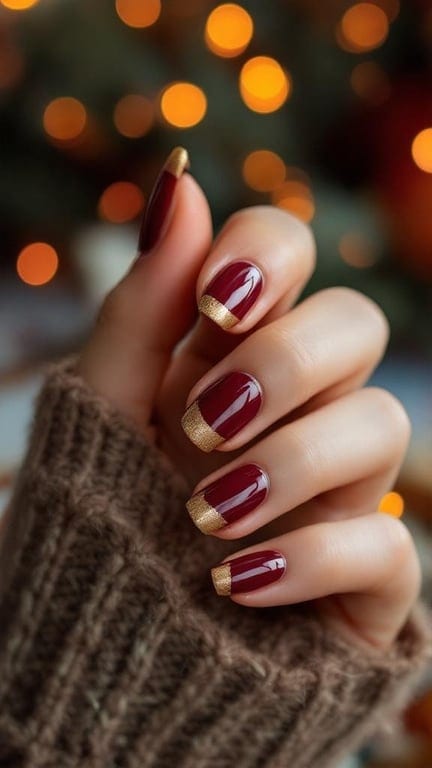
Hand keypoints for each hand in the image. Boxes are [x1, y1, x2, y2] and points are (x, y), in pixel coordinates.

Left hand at [78, 148, 420, 650]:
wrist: (103, 654)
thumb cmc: (99, 519)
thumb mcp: (102, 408)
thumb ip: (144, 303)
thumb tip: (182, 176)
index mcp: (232, 351)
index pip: (288, 252)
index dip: (267, 255)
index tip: (215, 303)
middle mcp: (300, 404)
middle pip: (354, 326)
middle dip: (284, 364)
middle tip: (202, 425)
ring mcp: (340, 485)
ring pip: (382, 427)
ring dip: (292, 464)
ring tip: (202, 517)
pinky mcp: (364, 571)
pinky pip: (388, 543)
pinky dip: (311, 558)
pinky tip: (234, 584)